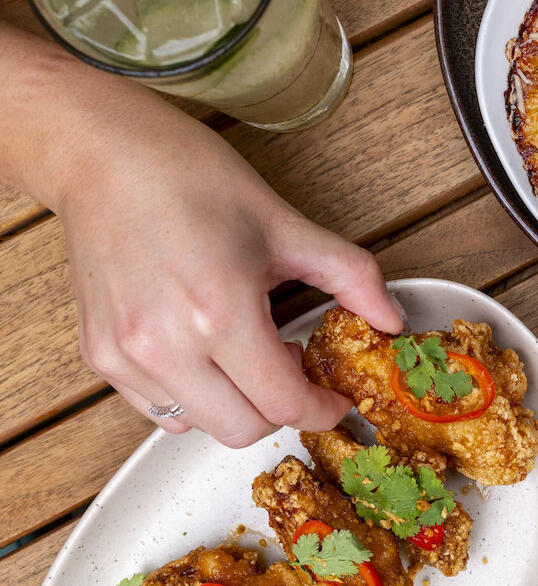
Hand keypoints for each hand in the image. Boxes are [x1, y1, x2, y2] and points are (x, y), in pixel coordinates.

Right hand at [0, 21, 404, 448]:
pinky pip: (157, 408)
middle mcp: (165, 345)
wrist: (104, 155)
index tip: (335, 397)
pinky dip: (193, 397)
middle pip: (243, 429)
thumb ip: (351, 276)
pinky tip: (206, 352)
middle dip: (282, 409)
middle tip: (295, 367)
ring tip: (247, 353)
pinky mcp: (99, 356)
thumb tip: (390, 318)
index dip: (321, 409)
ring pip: (197, 426)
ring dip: (236, 405)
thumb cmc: (189, 177)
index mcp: (219, 311)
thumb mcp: (285, 224)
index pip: (283, 403)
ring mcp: (125, 356)